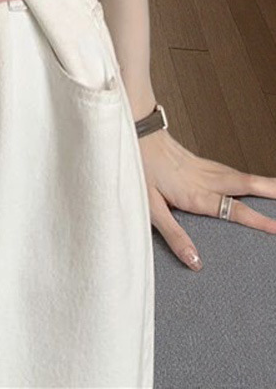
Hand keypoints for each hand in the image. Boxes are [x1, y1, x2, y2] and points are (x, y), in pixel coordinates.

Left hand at [138, 126, 275, 269]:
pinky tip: (251, 182)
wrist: (134, 134)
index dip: (258, 220)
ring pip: (241, 175)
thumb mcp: (151, 208)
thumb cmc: (139, 168)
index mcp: (195, 195)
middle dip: (273, 192)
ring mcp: (205, 168)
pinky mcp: (200, 162)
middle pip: (247, 185)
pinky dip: (247, 178)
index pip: (234, 210)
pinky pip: (230, 171)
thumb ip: (174, 235)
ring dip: (264, 183)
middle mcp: (206, 180)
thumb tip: (195, 261)